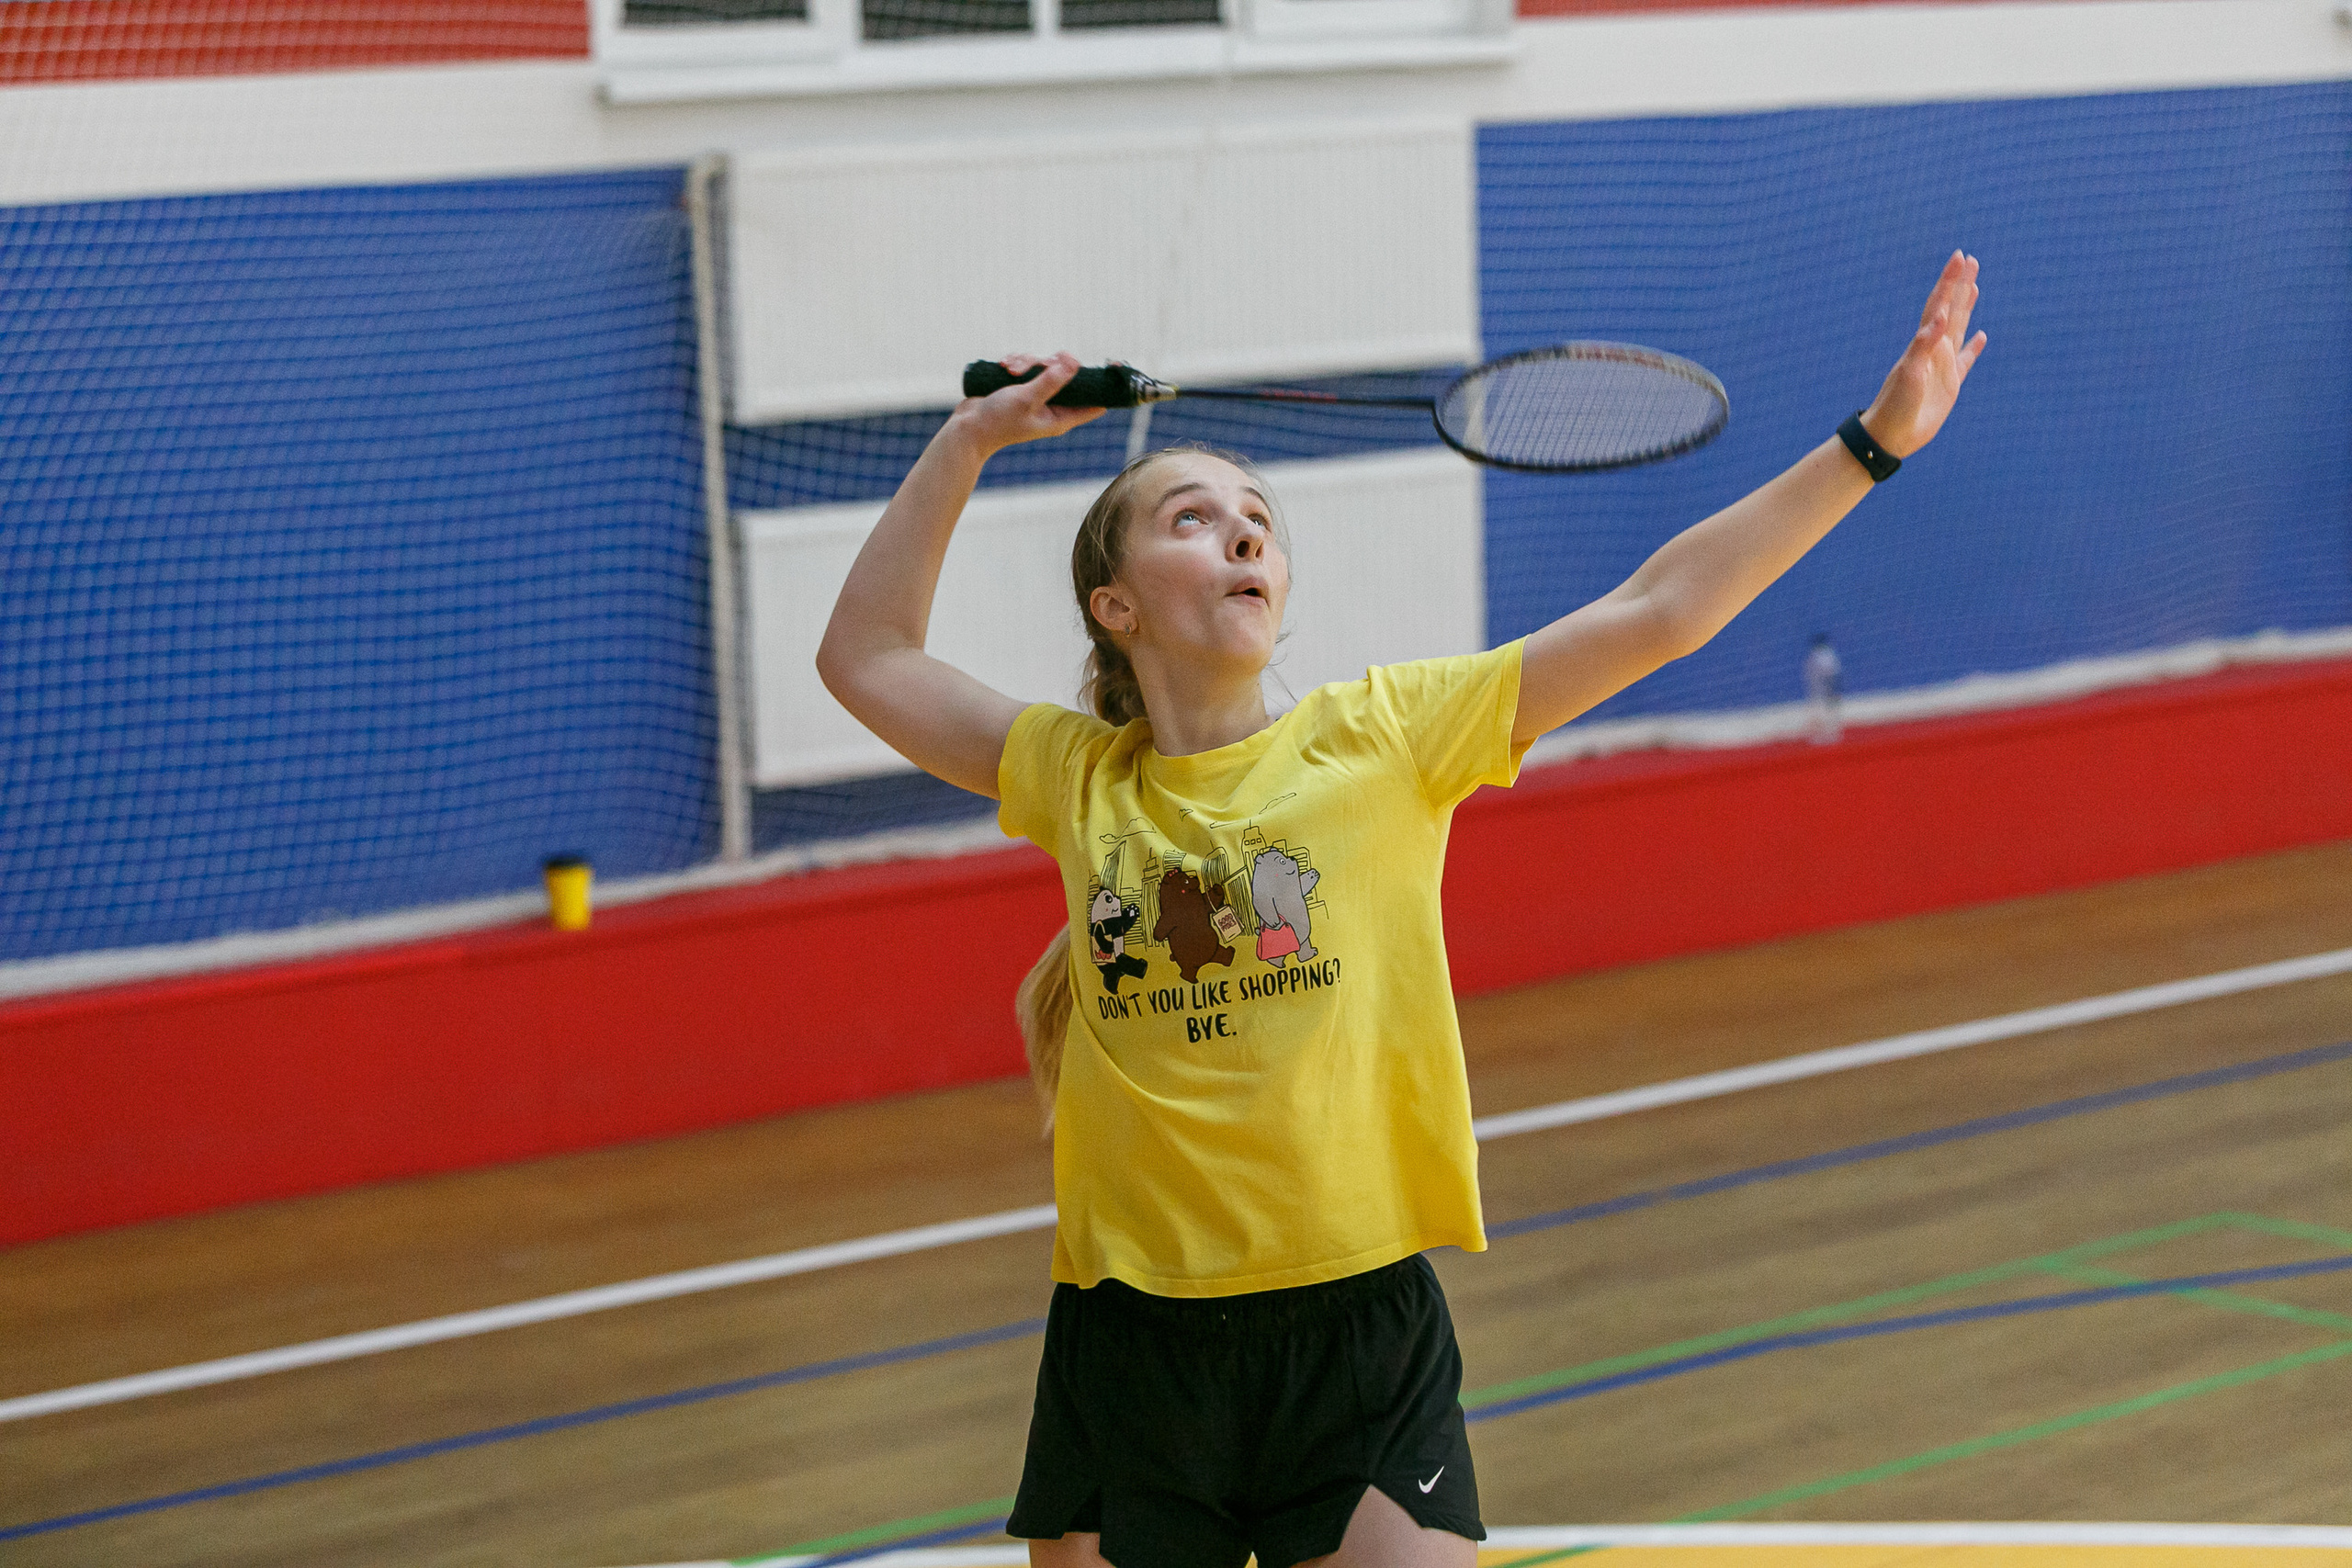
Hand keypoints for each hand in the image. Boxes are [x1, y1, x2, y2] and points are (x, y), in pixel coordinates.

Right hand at [947, 351, 1106, 454]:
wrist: (968, 428)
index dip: (1106, 385)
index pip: (1096, 402)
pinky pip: (1028, 366)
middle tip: (1042, 362)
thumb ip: (1051, 381)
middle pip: (1069, 376)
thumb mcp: (1028, 398)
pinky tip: (1005, 367)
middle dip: (1052, 364)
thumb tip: (1074, 362)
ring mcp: (1037, 396)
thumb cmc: (999, 420)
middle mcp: (1052, 406)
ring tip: (1010, 370)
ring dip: (1027, 362)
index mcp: (1062, 417)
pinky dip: (1017, 363)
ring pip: (1044, 366)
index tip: (1116, 365)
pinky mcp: (1022, 387)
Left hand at [1861, 251, 1986, 459]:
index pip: (1939, 304)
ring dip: (1966, 307)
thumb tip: (1940, 316)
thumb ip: (1924, 345)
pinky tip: (1981, 337)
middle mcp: (1934, 349)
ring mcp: (1943, 365)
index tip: (1960, 257)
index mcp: (1925, 343)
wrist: (1890, 435)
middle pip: (1951, 309)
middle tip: (1970, 260)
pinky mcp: (1950, 384)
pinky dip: (1974, 347)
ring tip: (1974, 286)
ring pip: (1959, 328)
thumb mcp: (1909, 373)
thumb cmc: (1896, 405)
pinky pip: (1966, 360)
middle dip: (1960, 285)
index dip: (1950, 281)